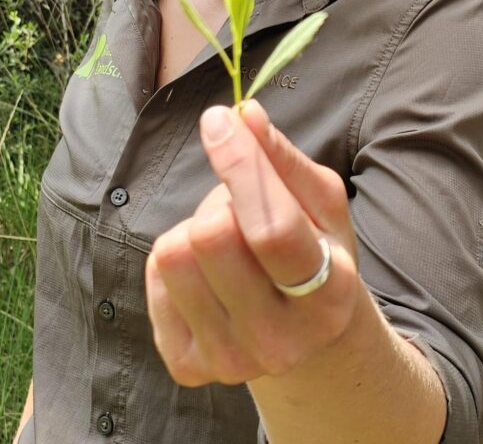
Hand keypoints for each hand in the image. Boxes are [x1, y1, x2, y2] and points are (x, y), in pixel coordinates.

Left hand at [145, 99, 361, 386]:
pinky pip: (154, 277)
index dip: (239, 164)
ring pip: (173, 255)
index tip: (218, 120)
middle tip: (240, 210)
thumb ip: (282, 157)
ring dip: (194, 230)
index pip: (270, 226)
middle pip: (211, 237)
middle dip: (221, 201)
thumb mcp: (320, 202)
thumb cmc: (315, 248)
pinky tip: (207, 275)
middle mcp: (281, 341)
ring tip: (227, 243)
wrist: (304, 334)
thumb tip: (243, 115)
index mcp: (327, 294)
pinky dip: (175, 261)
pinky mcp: (187, 366)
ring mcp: (231, 360)